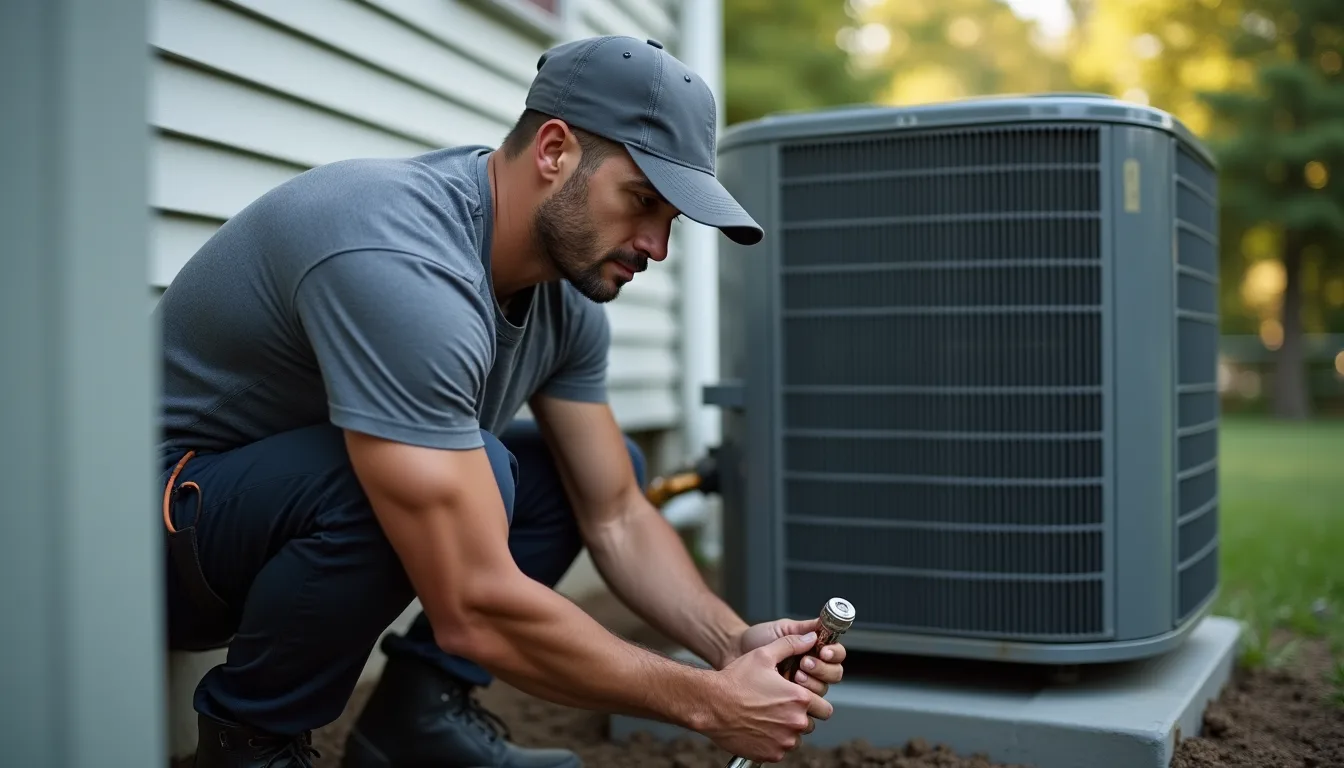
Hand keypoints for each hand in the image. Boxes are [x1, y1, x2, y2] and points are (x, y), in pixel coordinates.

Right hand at [704, 632, 834, 762]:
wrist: (710, 704)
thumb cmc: (735, 680)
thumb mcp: (763, 655)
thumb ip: (791, 644)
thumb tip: (810, 638)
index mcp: (799, 698)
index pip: (823, 707)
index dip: (811, 701)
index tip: (798, 697)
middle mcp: (796, 722)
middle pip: (812, 723)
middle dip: (802, 715)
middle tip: (782, 707)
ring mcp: (784, 742)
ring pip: (796, 738)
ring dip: (787, 729)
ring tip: (767, 716)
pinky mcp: (771, 754)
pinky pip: (780, 750)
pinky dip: (773, 742)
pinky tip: (758, 727)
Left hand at [729, 617, 847, 698]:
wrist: (732, 656)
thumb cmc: (754, 641)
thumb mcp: (778, 631)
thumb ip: (800, 630)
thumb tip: (821, 628)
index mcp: (811, 650)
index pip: (835, 654)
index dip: (834, 653)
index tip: (823, 651)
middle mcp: (811, 670)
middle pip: (834, 674)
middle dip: (822, 669)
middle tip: (804, 664)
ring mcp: (801, 688)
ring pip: (823, 692)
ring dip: (812, 684)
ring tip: (794, 676)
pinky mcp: (790, 704)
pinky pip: (807, 709)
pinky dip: (801, 701)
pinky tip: (786, 691)